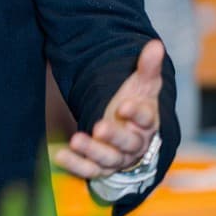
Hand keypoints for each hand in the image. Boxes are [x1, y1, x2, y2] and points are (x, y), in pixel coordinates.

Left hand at [54, 39, 163, 180]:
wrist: (127, 133)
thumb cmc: (134, 105)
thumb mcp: (141, 86)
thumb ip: (147, 68)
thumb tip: (155, 45)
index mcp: (147, 124)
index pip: (146, 119)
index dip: (136, 113)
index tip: (124, 105)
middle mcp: (135, 144)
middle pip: (128, 143)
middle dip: (114, 136)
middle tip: (100, 127)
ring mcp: (118, 158)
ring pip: (108, 159)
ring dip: (92, 151)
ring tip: (76, 139)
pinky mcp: (100, 168)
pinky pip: (89, 171)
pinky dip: (76, 166)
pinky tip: (60, 155)